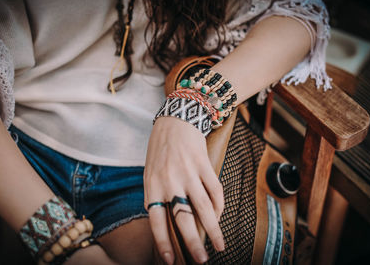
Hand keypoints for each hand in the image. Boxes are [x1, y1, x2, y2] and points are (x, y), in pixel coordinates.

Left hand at [144, 117, 224, 263]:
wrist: (175, 119)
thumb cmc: (161, 149)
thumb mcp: (149, 172)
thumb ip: (155, 195)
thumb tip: (165, 223)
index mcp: (152, 184)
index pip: (156, 220)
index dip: (163, 242)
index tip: (170, 261)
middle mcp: (169, 180)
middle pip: (183, 218)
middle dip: (193, 243)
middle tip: (202, 260)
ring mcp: (188, 172)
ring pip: (203, 207)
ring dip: (213, 229)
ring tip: (220, 245)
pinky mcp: (203, 164)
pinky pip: (215, 190)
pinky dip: (219, 206)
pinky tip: (219, 216)